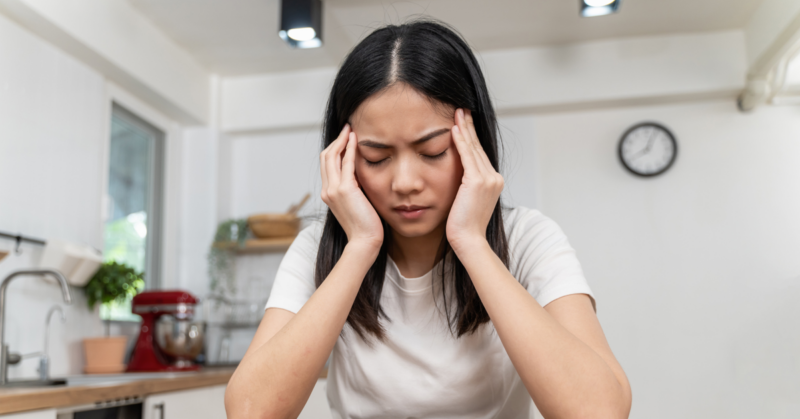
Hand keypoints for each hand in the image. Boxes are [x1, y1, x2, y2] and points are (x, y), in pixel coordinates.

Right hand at [320, 124, 383, 248]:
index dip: (335, 149)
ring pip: (332, 156)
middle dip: (336, 140)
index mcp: (328, 193)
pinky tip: (356, 140)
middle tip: (348, 128)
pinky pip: (346, 163)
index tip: (345, 138)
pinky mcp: (345, 189)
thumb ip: (354, 189)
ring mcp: (333, 189)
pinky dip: (350, 149)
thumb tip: (360, 176)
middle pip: (326, 157)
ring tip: (351, 130)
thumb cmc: (365, 226)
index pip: (326, 165)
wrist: (364, 241)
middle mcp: (327, 190)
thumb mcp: (356, 203)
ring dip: (342, 140)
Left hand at [446, 109, 503, 252]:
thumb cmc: (463, 226)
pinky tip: (454, 128)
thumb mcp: (467, 201)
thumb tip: (457, 178)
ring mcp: (488, 179)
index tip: (462, 122)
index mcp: (493, 181)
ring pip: (473, 148)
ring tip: (456, 112)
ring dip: (464, 128)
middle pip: (478, 147)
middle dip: (468, 127)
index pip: (479, 154)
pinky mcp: (477, 182)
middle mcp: (494, 177)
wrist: (468, 240)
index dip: (471, 136)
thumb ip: (466, 186)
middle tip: (461, 109)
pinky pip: (467, 156)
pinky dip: (461, 141)